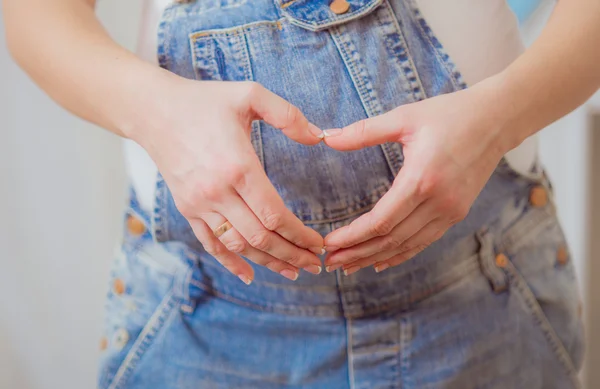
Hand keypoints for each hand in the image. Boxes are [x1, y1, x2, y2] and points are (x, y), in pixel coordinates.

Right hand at [132, 78, 324, 283]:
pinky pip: (210, 243)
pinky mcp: (187, 208)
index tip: (319, 244)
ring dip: (267, 263)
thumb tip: (321, 137)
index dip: (300, 235)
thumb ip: (288, 115)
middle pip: (260, 237)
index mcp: (238, 167)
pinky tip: (248, 275)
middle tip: (315, 265)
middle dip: (292, 255)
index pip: (275, 215)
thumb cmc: (204, 101)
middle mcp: (217, 192)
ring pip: (238, 246)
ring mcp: (199, 204)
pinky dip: (229, 262)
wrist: (153, 111)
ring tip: (293, 272)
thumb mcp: (249, 94)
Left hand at [322, 83, 514, 273]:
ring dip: (375, 258)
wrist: (497, 119)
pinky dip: (401, 254)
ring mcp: (451, 211)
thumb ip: (364, 131)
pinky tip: (381, 262)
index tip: (330, 244)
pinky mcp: (457, 213)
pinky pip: (424, 241)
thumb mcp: (404, 117)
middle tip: (331, 263)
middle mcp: (438, 202)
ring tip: (349, 266)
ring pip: (406, 246)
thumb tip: (327, 137)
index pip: (380, 222)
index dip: (352, 237)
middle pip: (390, 240)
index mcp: (421, 179)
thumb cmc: (449, 114)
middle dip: (357, 253)